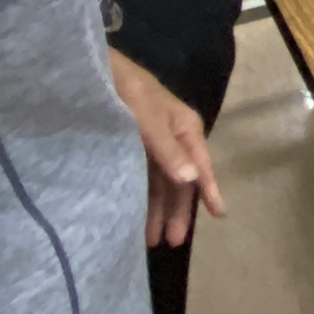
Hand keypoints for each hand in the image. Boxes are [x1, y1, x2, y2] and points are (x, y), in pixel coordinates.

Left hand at [108, 51, 224, 248]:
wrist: (94, 71)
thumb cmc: (126, 89)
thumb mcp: (147, 117)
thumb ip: (167, 149)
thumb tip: (191, 181)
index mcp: (185, 128)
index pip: (201, 165)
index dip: (209, 190)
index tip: (219, 215)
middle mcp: (173, 139)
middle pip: (180, 180)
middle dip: (177, 210)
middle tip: (173, 242)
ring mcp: (152, 144)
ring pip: (160, 183)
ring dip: (157, 210)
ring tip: (150, 240)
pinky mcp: (131, 147)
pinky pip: (142, 178)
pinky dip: (142, 198)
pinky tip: (135, 216)